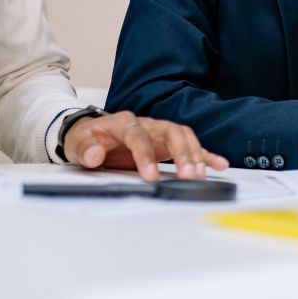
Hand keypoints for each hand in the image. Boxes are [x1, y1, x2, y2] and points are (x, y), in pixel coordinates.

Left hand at [64, 111, 229, 182]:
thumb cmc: (87, 139)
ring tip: (200, 175)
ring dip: (195, 155)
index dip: (145, 155)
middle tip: (188, 175)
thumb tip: (96, 154)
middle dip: (182, 153)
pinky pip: (190, 146)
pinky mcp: (167, 144)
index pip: (139, 136)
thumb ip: (86, 150)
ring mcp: (159, 132)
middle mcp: (147, 124)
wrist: (91, 135)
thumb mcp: (78, 144)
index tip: (151, 176)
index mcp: (124, 122)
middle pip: (171, 132)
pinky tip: (219, 164)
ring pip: (184, 137)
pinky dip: (206, 155)